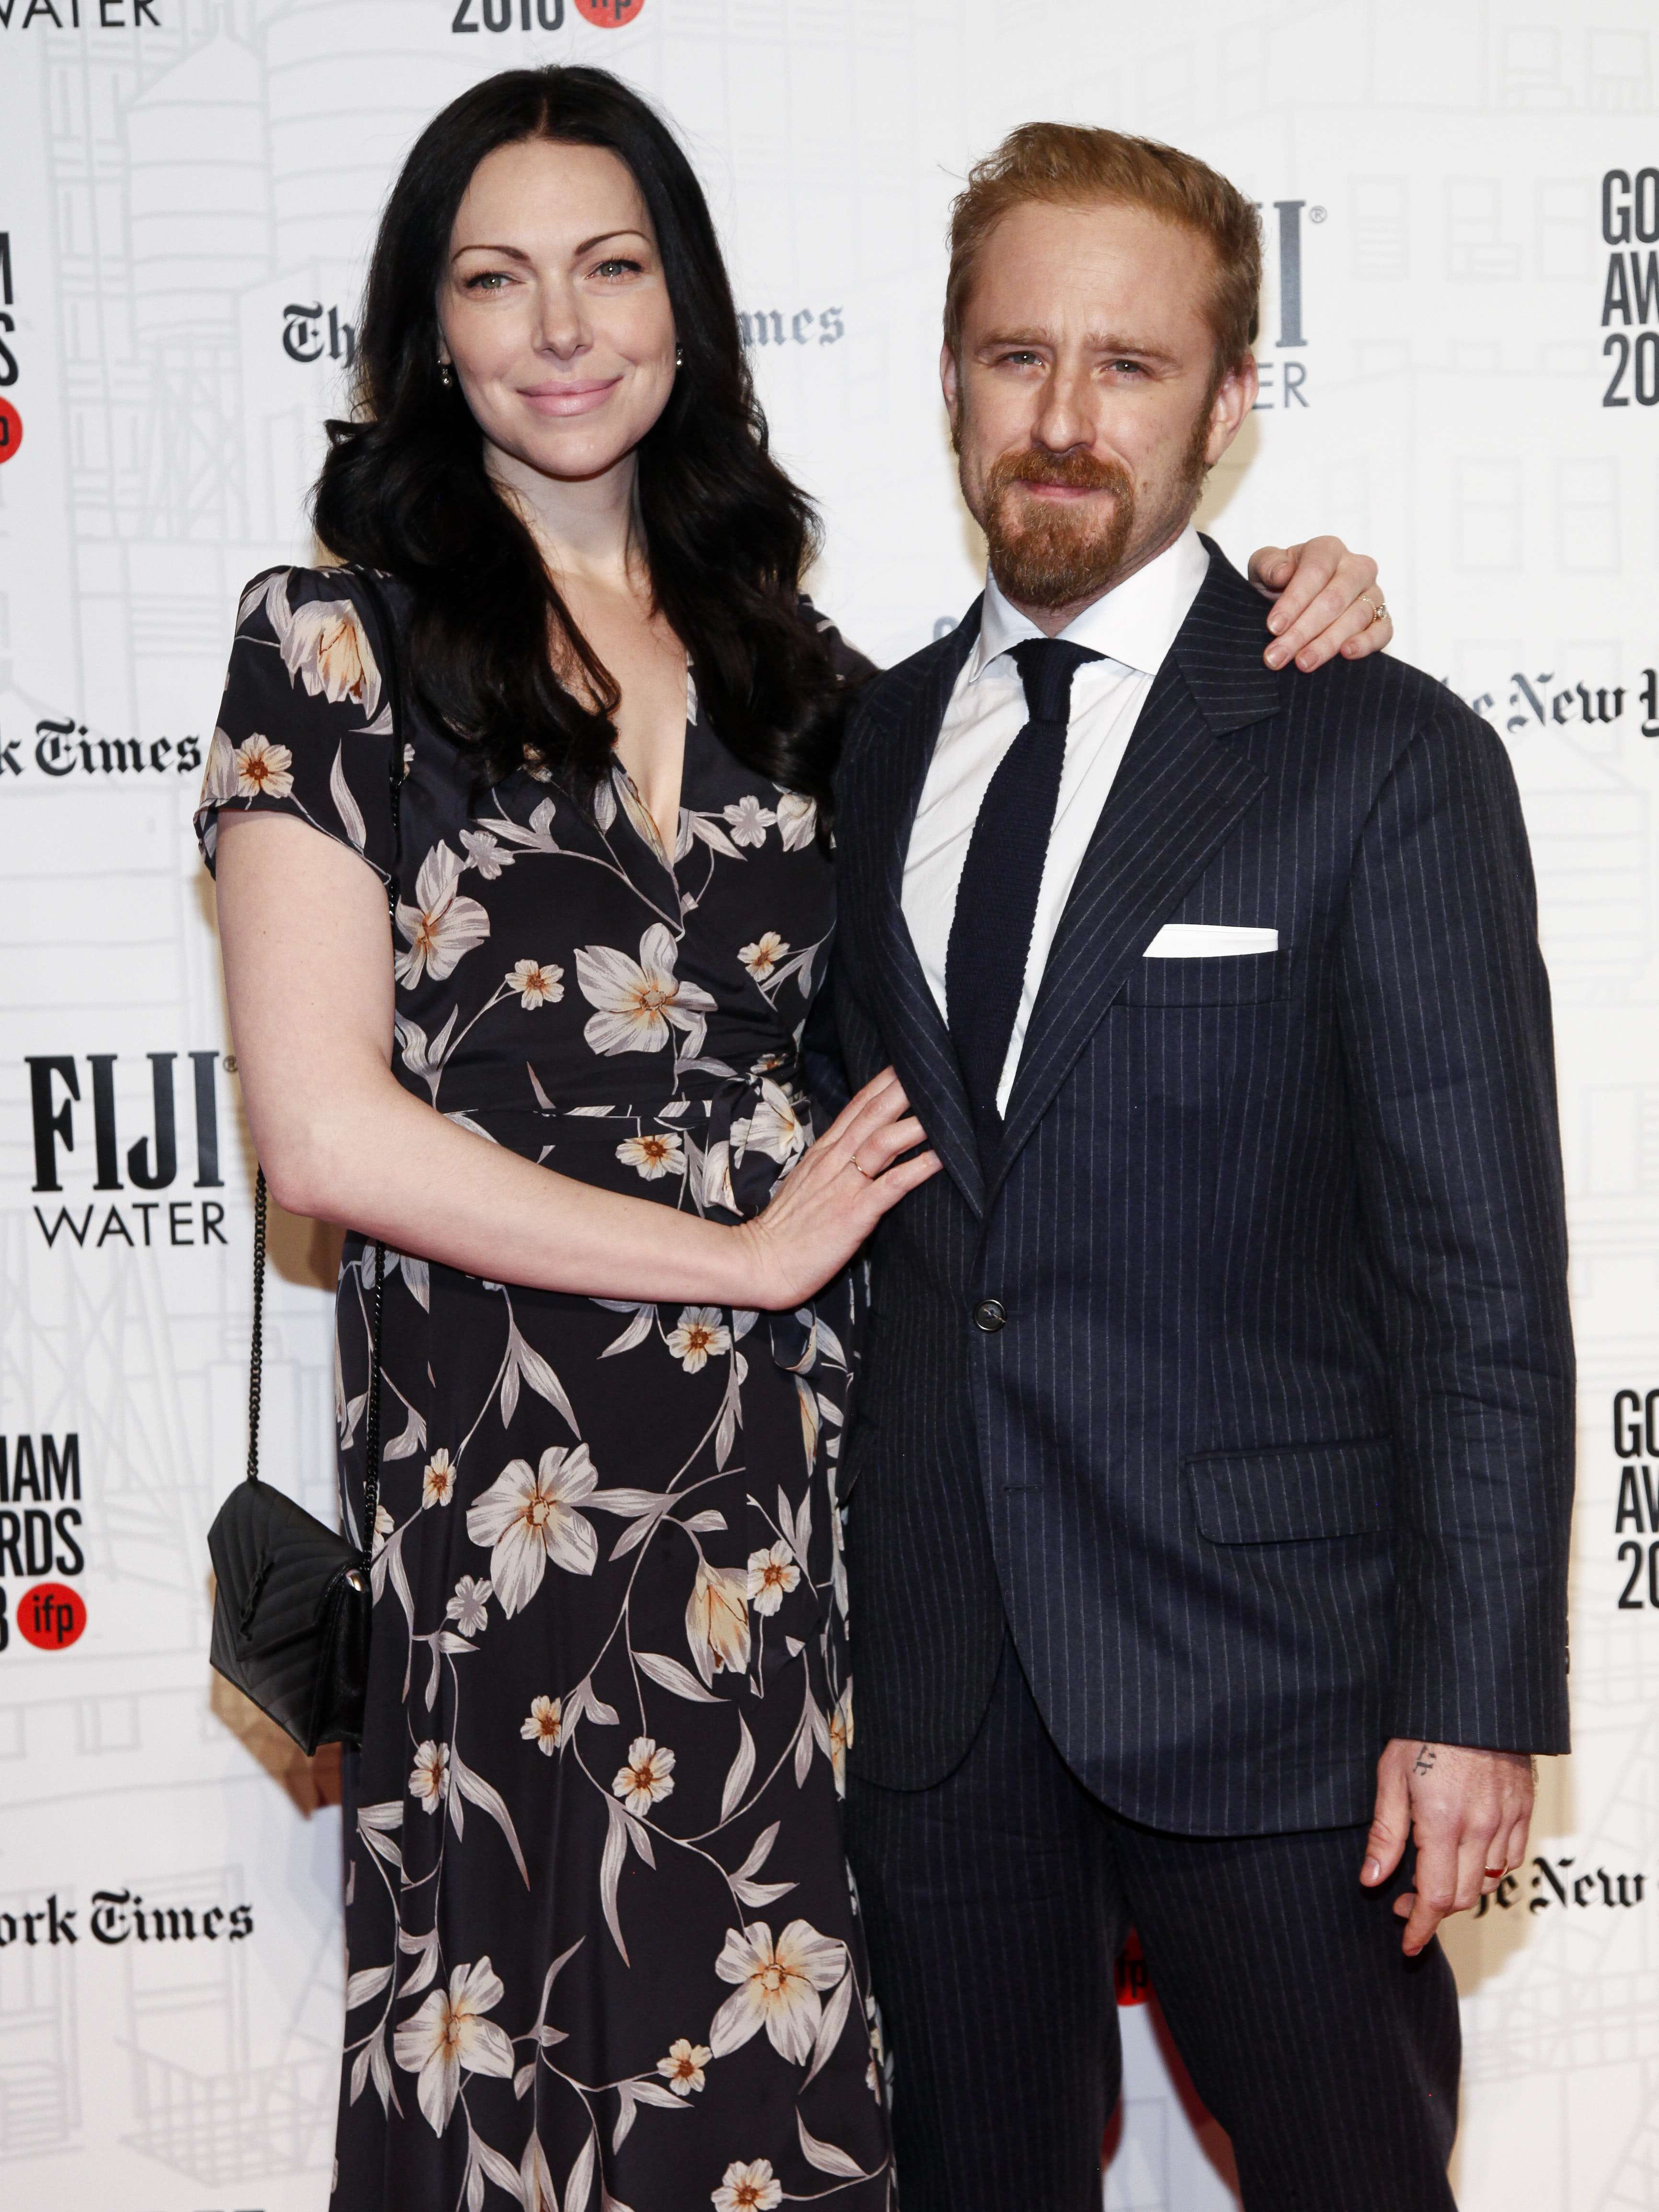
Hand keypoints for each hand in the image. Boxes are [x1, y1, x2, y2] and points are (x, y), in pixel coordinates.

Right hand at [733, 1069, 940, 1310]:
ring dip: (916, 1123)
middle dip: (903, 1088)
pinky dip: (919, 1168)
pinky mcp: (855, 1213)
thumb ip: (834, 1165)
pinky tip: (942, 1158)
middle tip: (934, 1069)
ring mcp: (845, 1185)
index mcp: (824, 1152)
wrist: (762, 1261)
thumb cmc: (786, 1229)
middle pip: (873, 1113)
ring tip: (947, 1107)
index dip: (884, 1083)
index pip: (857, 1107)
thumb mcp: (808, 1184)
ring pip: (884, 1141)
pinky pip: (892, 1185)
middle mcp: (834, 1160)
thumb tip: (861, 1154)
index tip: (908, 1064)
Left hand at [1246, 537, 1392, 670]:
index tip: (1273, 628)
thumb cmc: (1278, 582)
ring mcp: (1373, 593)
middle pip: (1334, 599)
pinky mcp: (1382, 617)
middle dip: (1302, 632)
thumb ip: (1267, 565)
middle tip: (1277, 657)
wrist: (1297, 603)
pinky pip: (1383, 631)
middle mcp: (1356, 567)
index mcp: (1327, 550)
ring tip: (1302, 664)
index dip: (1293, 601)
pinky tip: (1346, 654)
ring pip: (1356, 618)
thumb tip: (1282, 573)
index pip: (1314, 572)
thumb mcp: (1263, 568)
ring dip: (1326, 644)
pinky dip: (1367, 643)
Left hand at [1362, 1738, 1535, 1955]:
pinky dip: (1489, 1868)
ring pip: (1488, 1880)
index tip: (1408, 1944)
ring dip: (1459, 1890)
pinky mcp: (1524, 1809)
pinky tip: (1466, 1855)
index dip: (1421, 1927)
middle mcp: (1481, 1828)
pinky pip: (1512, 1857)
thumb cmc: (1424, 1729)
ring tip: (1430, 1874)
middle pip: (1462, 1896)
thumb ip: (1385, 1832)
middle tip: (1404, 1901)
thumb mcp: (1391, 1775)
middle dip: (1433, 1910)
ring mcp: (1507, 1820)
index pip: (1435, 1897)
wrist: (1474, 1695)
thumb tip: (1372, 1881)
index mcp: (1443, 1822)